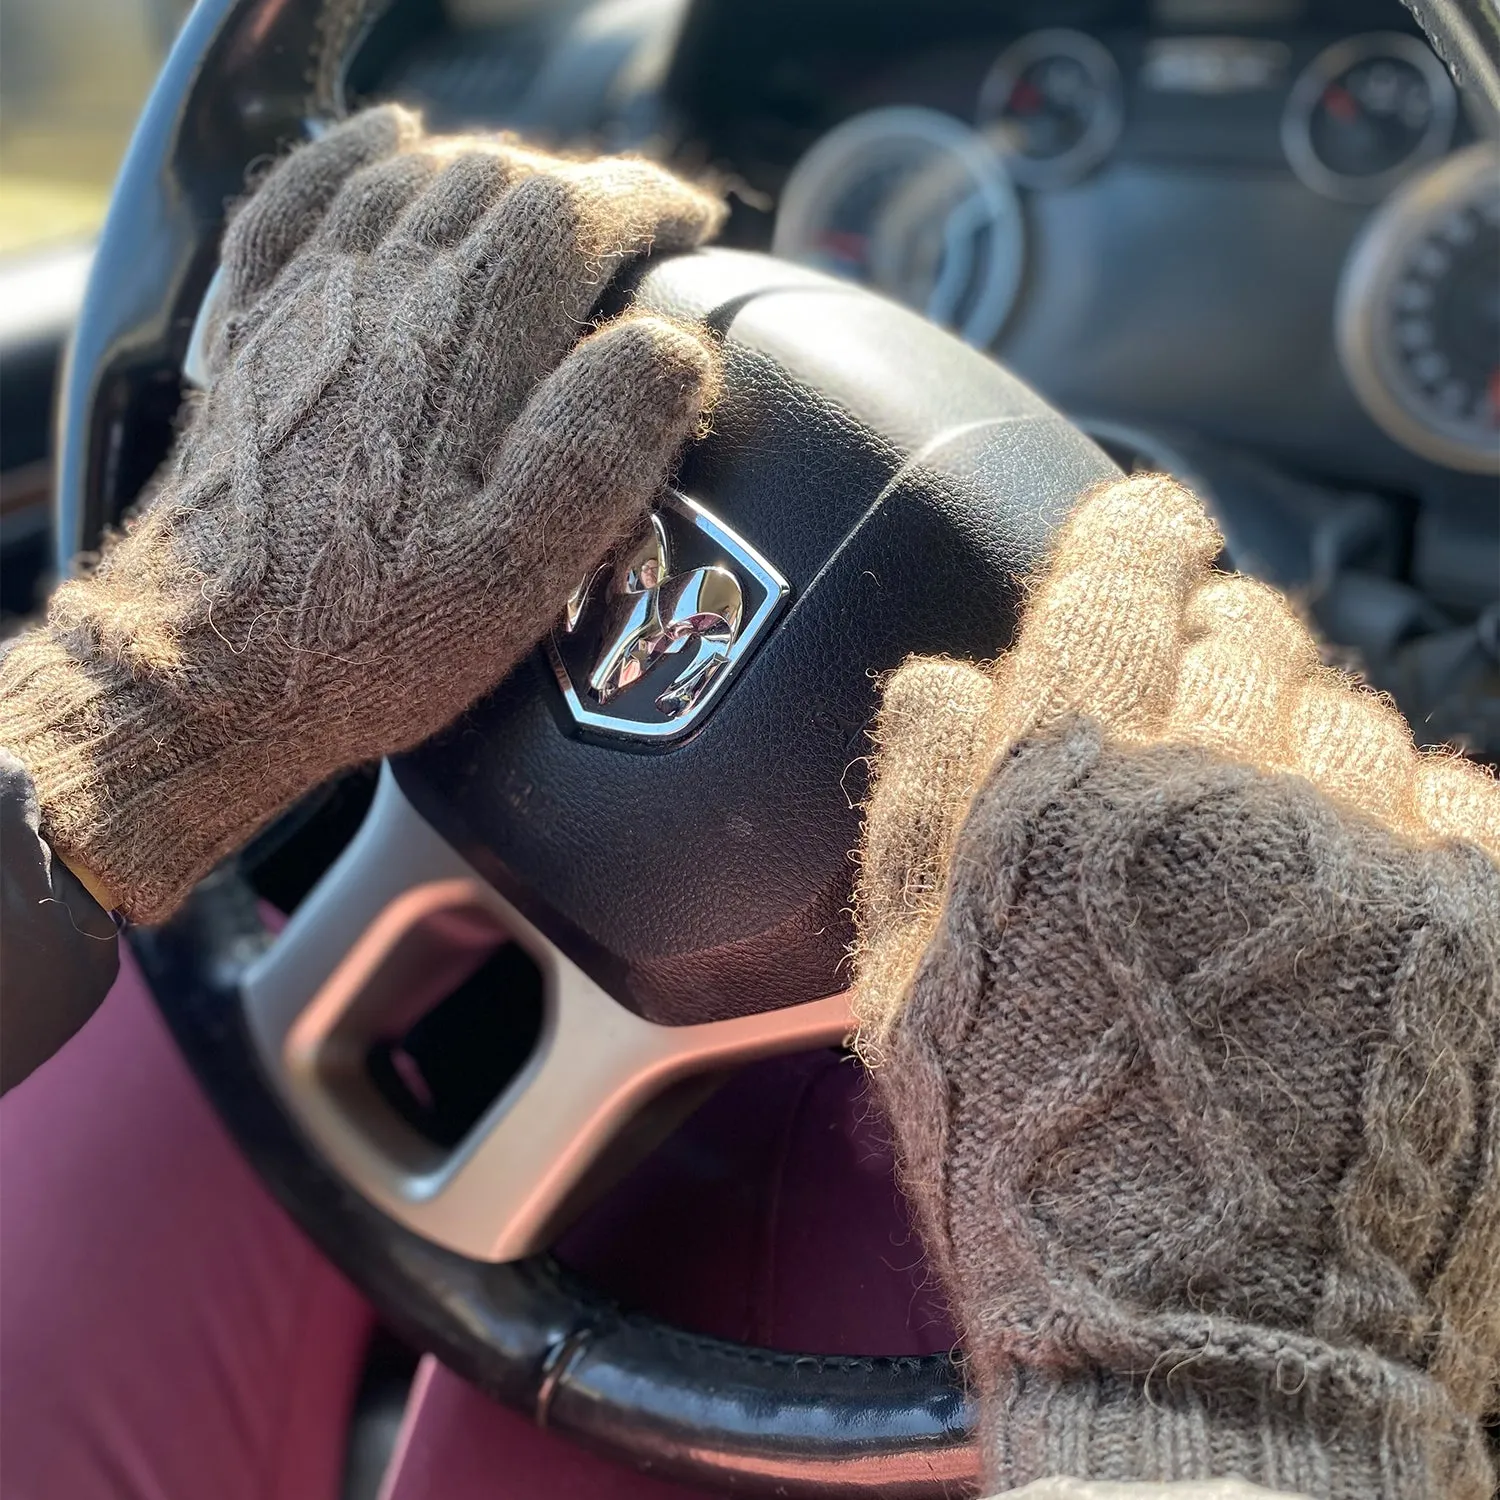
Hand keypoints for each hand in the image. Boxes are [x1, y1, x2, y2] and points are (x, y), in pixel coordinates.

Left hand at [0, 106, 722, 921]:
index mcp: (460, 343)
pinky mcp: (256, 330)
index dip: (646, 203)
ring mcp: (307, 302)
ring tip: (549, 208)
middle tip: (638, 231)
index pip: (572, 213)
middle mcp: (380, 294)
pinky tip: (388, 142)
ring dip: (496, 173)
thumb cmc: (366, 634)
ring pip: (413, 176)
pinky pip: (302, 196)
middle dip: (584, 191)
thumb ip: (602, 444)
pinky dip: (356, 154)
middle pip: (497, 180)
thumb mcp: (518, 569)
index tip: (692, 224)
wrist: (202, 669)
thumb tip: (669, 346)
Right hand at [855, 476, 1499, 1497]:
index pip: (1121, 573)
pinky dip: (1408, 829)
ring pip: (1358, 708)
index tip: (1152, 534)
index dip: (1138, 533)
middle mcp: (1222, 789)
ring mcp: (1365, 850)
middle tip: (1194, 759)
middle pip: (1250, 626)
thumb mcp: (914, 987)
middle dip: (1219, 662)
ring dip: (1310, 759)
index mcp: (1068, 788)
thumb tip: (940, 666)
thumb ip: (917, 802)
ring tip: (1270, 879)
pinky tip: (1355, 915)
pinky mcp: (1477, 920)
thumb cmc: (1039, 1165)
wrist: (1212, 1341)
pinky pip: (1458, 796)